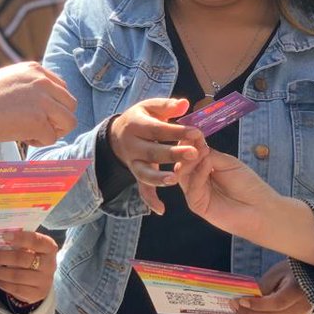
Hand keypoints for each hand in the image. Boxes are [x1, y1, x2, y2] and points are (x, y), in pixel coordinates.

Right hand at [0, 62, 77, 146]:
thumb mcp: (6, 80)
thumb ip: (26, 86)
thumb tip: (37, 104)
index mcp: (34, 69)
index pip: (61, 87)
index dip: (54, 104)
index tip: (40, 113)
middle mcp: (42, 82)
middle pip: (70, 104)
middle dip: (58, 118)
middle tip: (40, 126)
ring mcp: (43, 101)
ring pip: (69, 121)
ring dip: (54, 131)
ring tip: (34, 133)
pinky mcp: (39, 121)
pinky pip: (52, 138)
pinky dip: (39, 142)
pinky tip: (23, 138)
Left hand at [0, 229, 57, 304]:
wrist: (41, 280)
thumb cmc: (32, 257)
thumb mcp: (31, 248)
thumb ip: (18, 243)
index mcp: (49, 247)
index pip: (36, 241)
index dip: (21, 238)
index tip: (4, 235)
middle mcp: (49, 264)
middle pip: (23, 259)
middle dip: (0, 257)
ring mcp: (44, 280)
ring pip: (17, 276)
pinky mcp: (37, 294)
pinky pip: (16, 289)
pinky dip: (3, 284)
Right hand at [108, 98, 205, 214]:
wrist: (117, 134)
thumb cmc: (142, 118)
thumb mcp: (151, 107)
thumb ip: (168, 106)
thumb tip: (184, 104)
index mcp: (136, 125)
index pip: (158, 129)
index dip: (177, 131)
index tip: (196, 132)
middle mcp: (131, 145)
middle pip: (152, 152)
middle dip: (173, 154)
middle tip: (194, 153)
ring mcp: (132, 162)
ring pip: (144, 173)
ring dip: (159, 178)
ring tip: (174, 179)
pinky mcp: (136, 174)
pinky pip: (141, 189)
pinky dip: (150, 200)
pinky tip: (161, 209)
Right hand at [174, 148, 280, 239]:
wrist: (260, 207)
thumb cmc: (247, 184)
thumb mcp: (228, 163)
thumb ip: (210, 154)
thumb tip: (193, 142)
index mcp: (203, 168)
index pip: (189, 153)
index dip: (189, 141)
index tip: (192, 129)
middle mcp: (196, 179)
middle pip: (182, 163)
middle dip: (185, 149)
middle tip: (191, 138)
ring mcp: (195, 192)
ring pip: (183, 174)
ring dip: (190, 160)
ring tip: (198, 150)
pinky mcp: (197, 205)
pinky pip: (192, 187)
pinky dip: (199, 173)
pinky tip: (206, 163)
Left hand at [230, 261, 313, 313]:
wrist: (310, 281)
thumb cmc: (290, 274)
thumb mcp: (276, 273)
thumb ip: (262, 287)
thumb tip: (244, 301)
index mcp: (298, 292)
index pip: (277, 304)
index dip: (257, 305)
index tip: (241, 300)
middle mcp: (301, 311)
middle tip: (234, 306)